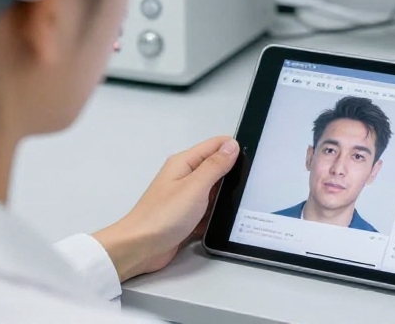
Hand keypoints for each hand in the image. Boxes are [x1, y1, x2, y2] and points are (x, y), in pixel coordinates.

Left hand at [93, 136, 239, 279]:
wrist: (139, 249)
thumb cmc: (163, 216)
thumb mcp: (194, 187)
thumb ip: (215, 166)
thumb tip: (232, 145)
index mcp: (184, 163)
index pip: (215, 145)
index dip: (234, 149)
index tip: (255, 159)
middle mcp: (185, 177)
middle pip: (217, 168)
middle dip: (233, 175)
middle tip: (253, 184)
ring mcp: (186, 198)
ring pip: (214, 192)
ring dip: (226, 197)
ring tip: (245, 203)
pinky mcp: (187, 217)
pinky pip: (209, 211)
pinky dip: (217, 215)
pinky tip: (229, 221)